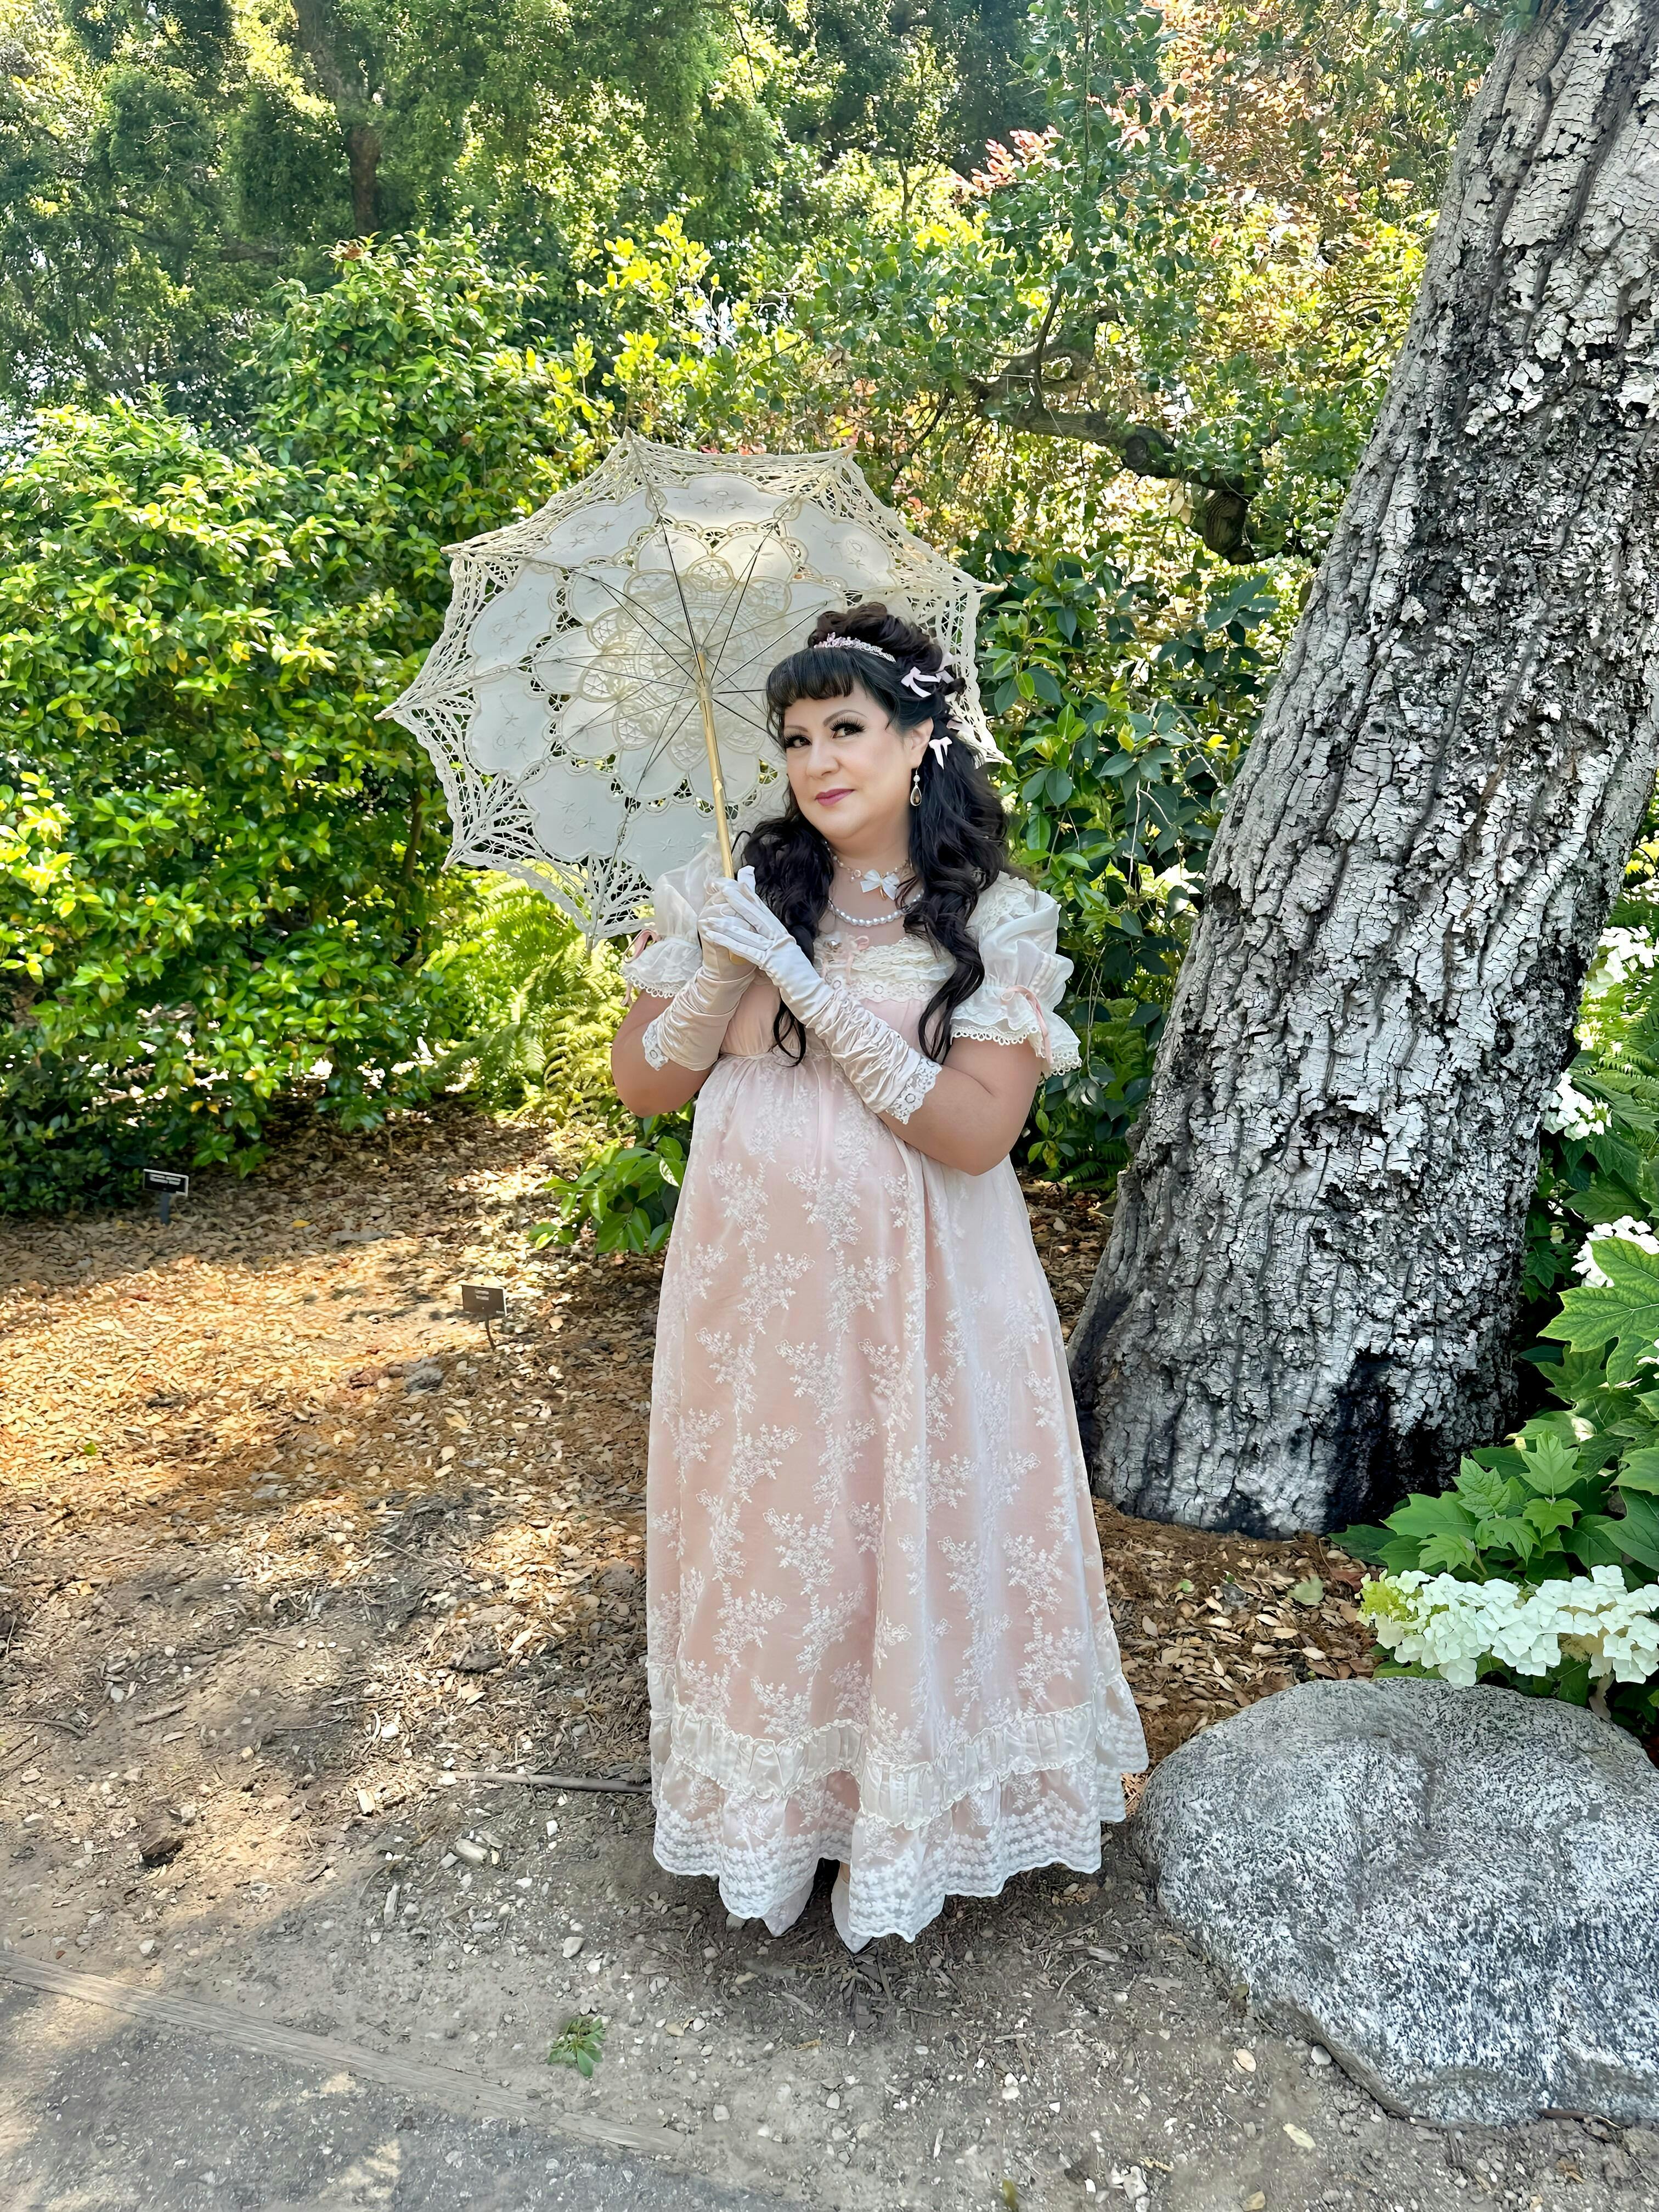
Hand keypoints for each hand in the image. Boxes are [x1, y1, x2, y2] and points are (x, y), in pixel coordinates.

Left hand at [698, 868, 823, 1012]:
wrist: (816, 998)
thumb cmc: (803, 984)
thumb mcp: (790, 961)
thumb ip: (779, 951)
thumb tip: (769, 946)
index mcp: (786, 937)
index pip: (767, 914)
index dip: (753, 898)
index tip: (741, 884)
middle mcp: (782, 939)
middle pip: (757, 916)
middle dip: (739, 901)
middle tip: (723, 889)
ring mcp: (778, 950)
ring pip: (748, 932)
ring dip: (727, 925)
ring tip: (710, 917)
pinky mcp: (773, 964)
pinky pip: (747, 951)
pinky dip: (730, 943)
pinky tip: (715, 937)